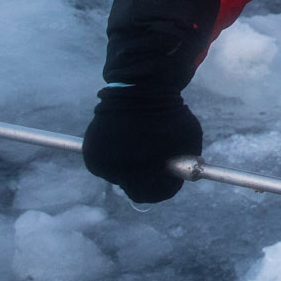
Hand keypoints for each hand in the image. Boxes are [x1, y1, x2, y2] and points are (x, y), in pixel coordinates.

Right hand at [81, 91, 202, 202]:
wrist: (140, 87)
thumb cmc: (170, 113)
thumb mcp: (189, 140)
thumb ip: (186, 164)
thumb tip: (179, 177)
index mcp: (148, 170)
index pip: (157, 194)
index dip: (165, 185)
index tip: (168, 174)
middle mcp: (122, 172)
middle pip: (135, 188)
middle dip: (145, 178)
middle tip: (152, 160)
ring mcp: (104, 164)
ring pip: (119, 176)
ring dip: (128, 166)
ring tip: (137, 140)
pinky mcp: (92, 154)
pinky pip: (105, 165)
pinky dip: (113, 156)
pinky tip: (122, 137)